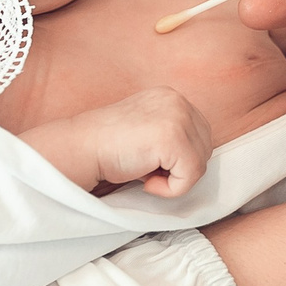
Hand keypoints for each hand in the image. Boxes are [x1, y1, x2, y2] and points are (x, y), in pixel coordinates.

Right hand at [19, 87, 214, 195]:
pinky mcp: (172, 138)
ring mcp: (176, 116)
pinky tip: (145, 181)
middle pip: (204, 147)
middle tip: (146, 170)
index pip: (199, 134)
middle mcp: (177, 100)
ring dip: (174, 179)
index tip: (149, 162)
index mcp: (170, 97)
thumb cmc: (107, 148)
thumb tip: (195, 161)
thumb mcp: (146, 131)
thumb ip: (170, 136)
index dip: (179, 158)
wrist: (80, 149)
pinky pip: (191, 176)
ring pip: (200, 163)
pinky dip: (170, 189)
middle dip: (180, 167)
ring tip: (144, 174)